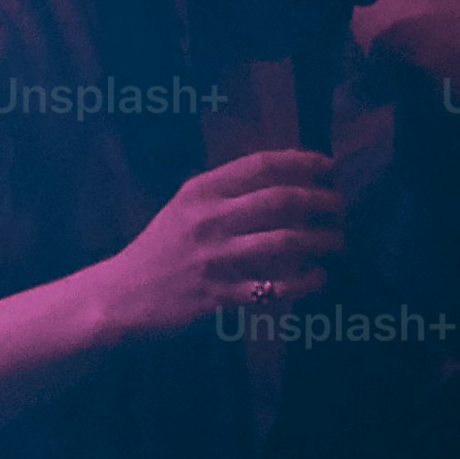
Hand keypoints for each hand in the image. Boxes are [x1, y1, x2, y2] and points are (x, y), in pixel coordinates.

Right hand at [85, 149, 339, 341]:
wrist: (119, 296)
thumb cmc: (157, 250)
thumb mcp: (182, 209)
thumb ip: (225, 194)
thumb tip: (286, 181)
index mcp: (199, 192)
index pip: (262, 165)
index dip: (304, 162)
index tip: (329, 167)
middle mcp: (208, 219)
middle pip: (282, 199)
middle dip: (323, 202)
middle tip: (340, 209)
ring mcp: (214, 258)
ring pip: (286, 241)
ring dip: (322, 240)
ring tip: (337, 242)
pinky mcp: (219, 294)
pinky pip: (276, 286)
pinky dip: (306, 282)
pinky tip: (318, 277)